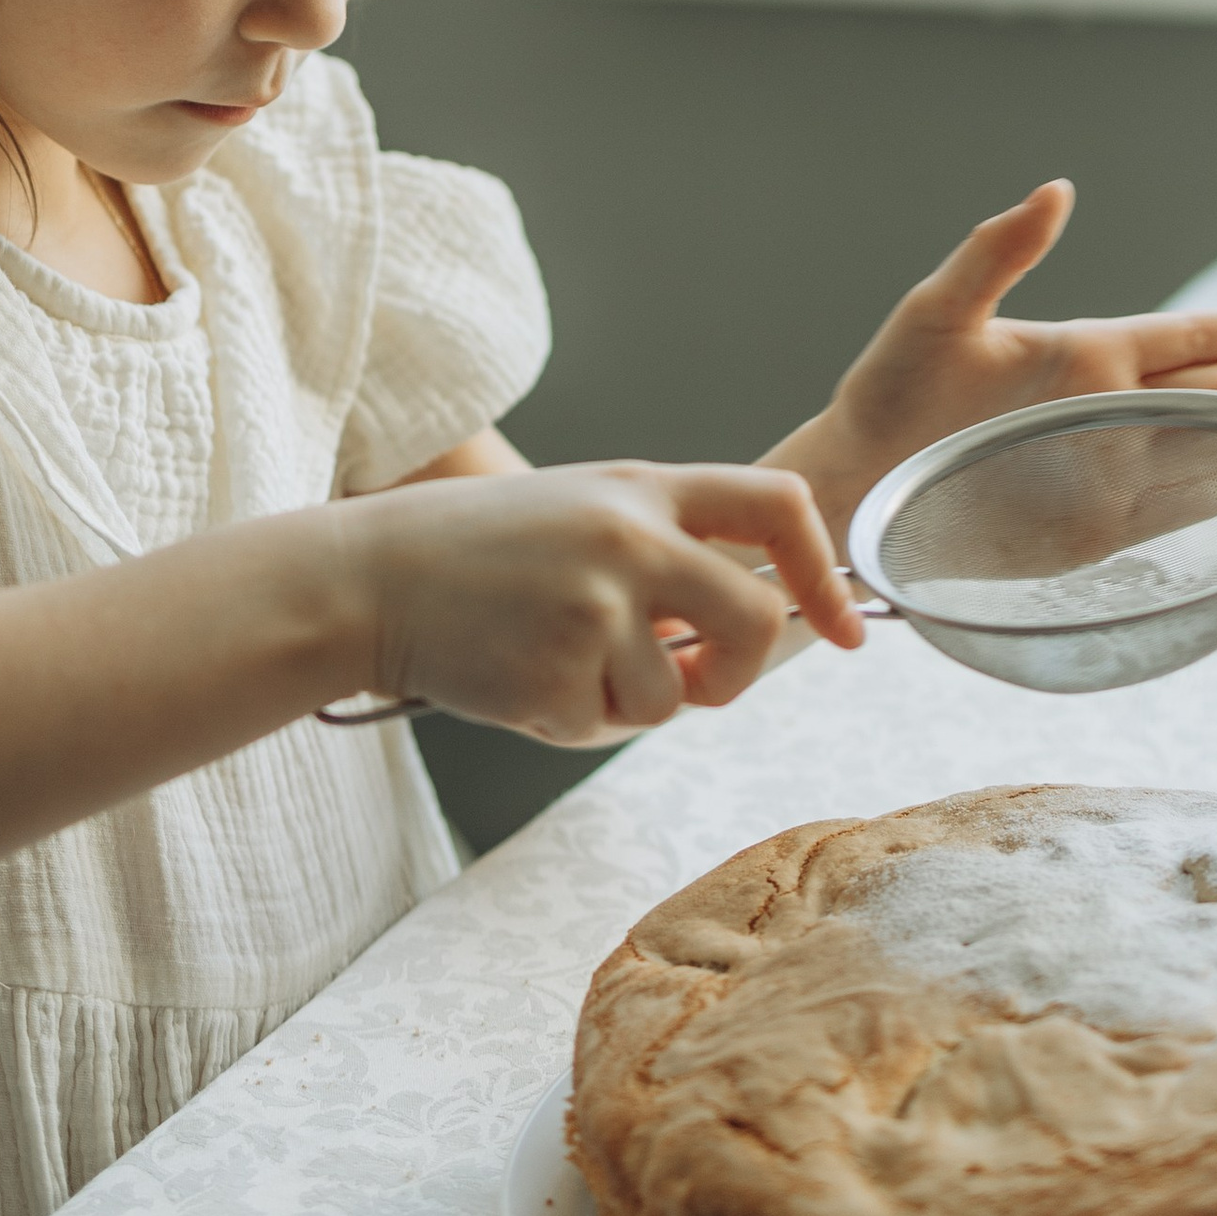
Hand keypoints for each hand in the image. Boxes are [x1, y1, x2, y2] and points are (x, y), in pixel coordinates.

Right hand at [340, 460, 861, 744]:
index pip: (776, 507)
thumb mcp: (584, 511)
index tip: (845, 627)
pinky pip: (605, 727)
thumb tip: (752, 626)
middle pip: (754, 623)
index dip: (823, 572)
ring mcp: (595, 609)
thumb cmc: (481, 551)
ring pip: (672, 696)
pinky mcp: (556, 675)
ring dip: (626, 700)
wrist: (370, 579)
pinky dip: (571, 719)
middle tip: (692, 681)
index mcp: (645, 489)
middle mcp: (631, 541)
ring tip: (554, 655)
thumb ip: (667, 551)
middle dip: (735, 673)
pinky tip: (520, 675)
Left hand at [766, 182, 1216, 541]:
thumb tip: (1057, 190)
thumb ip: (999, 253)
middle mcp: (1105, 412)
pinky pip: (1176, 509)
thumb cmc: (887, 394)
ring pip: (1210, 447)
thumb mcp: (939, 310)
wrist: (854, 485)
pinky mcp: (1091, 528)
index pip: (1183, 340)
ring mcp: (1105, 470)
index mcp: (1081, 355)